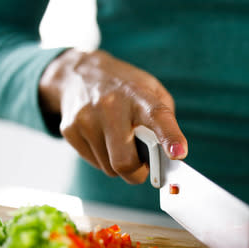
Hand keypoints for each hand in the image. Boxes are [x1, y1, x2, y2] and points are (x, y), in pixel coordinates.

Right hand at [39, 49, 186, 183]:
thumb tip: (167, 157)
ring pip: (110, 168)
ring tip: (121, 144)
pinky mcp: (70, 130)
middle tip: (143, 166)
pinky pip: (94, 163)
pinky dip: (104, 159)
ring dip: (120, 165)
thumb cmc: (125, 88)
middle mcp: (111, 105)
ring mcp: (87, 118)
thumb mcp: (152, 91)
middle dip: (138, 173)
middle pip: (125, 162)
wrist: (79, 74)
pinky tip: (104, 140)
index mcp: (138, 95)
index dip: (169, 137)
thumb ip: (165, 121)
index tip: (178, 154)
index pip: (157, 116)